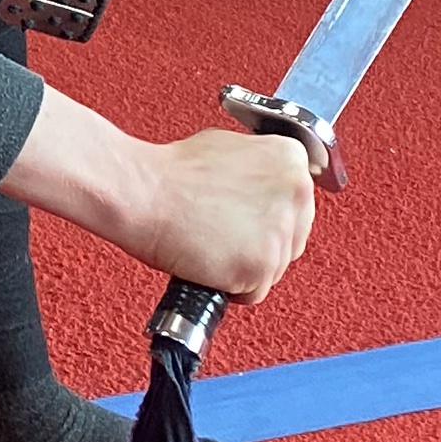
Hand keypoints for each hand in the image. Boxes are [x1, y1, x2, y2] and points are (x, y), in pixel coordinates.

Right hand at [138, 128, 316, 302]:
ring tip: (211, 243)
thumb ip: (261, 169)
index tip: (245, 218)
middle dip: (259, 243)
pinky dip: (230, 286)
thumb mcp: (229, 150)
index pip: (297, 204)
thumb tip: (267, 190)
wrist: (143, 193)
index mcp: (291, 160)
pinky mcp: (261, 267)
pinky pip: (253, 292)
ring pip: (275, 268)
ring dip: (244, 265)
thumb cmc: (172, 174)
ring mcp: (280, 232)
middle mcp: (296, 192)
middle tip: (223, 233)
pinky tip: (209, 261)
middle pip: (293, 238)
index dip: (266, 216)